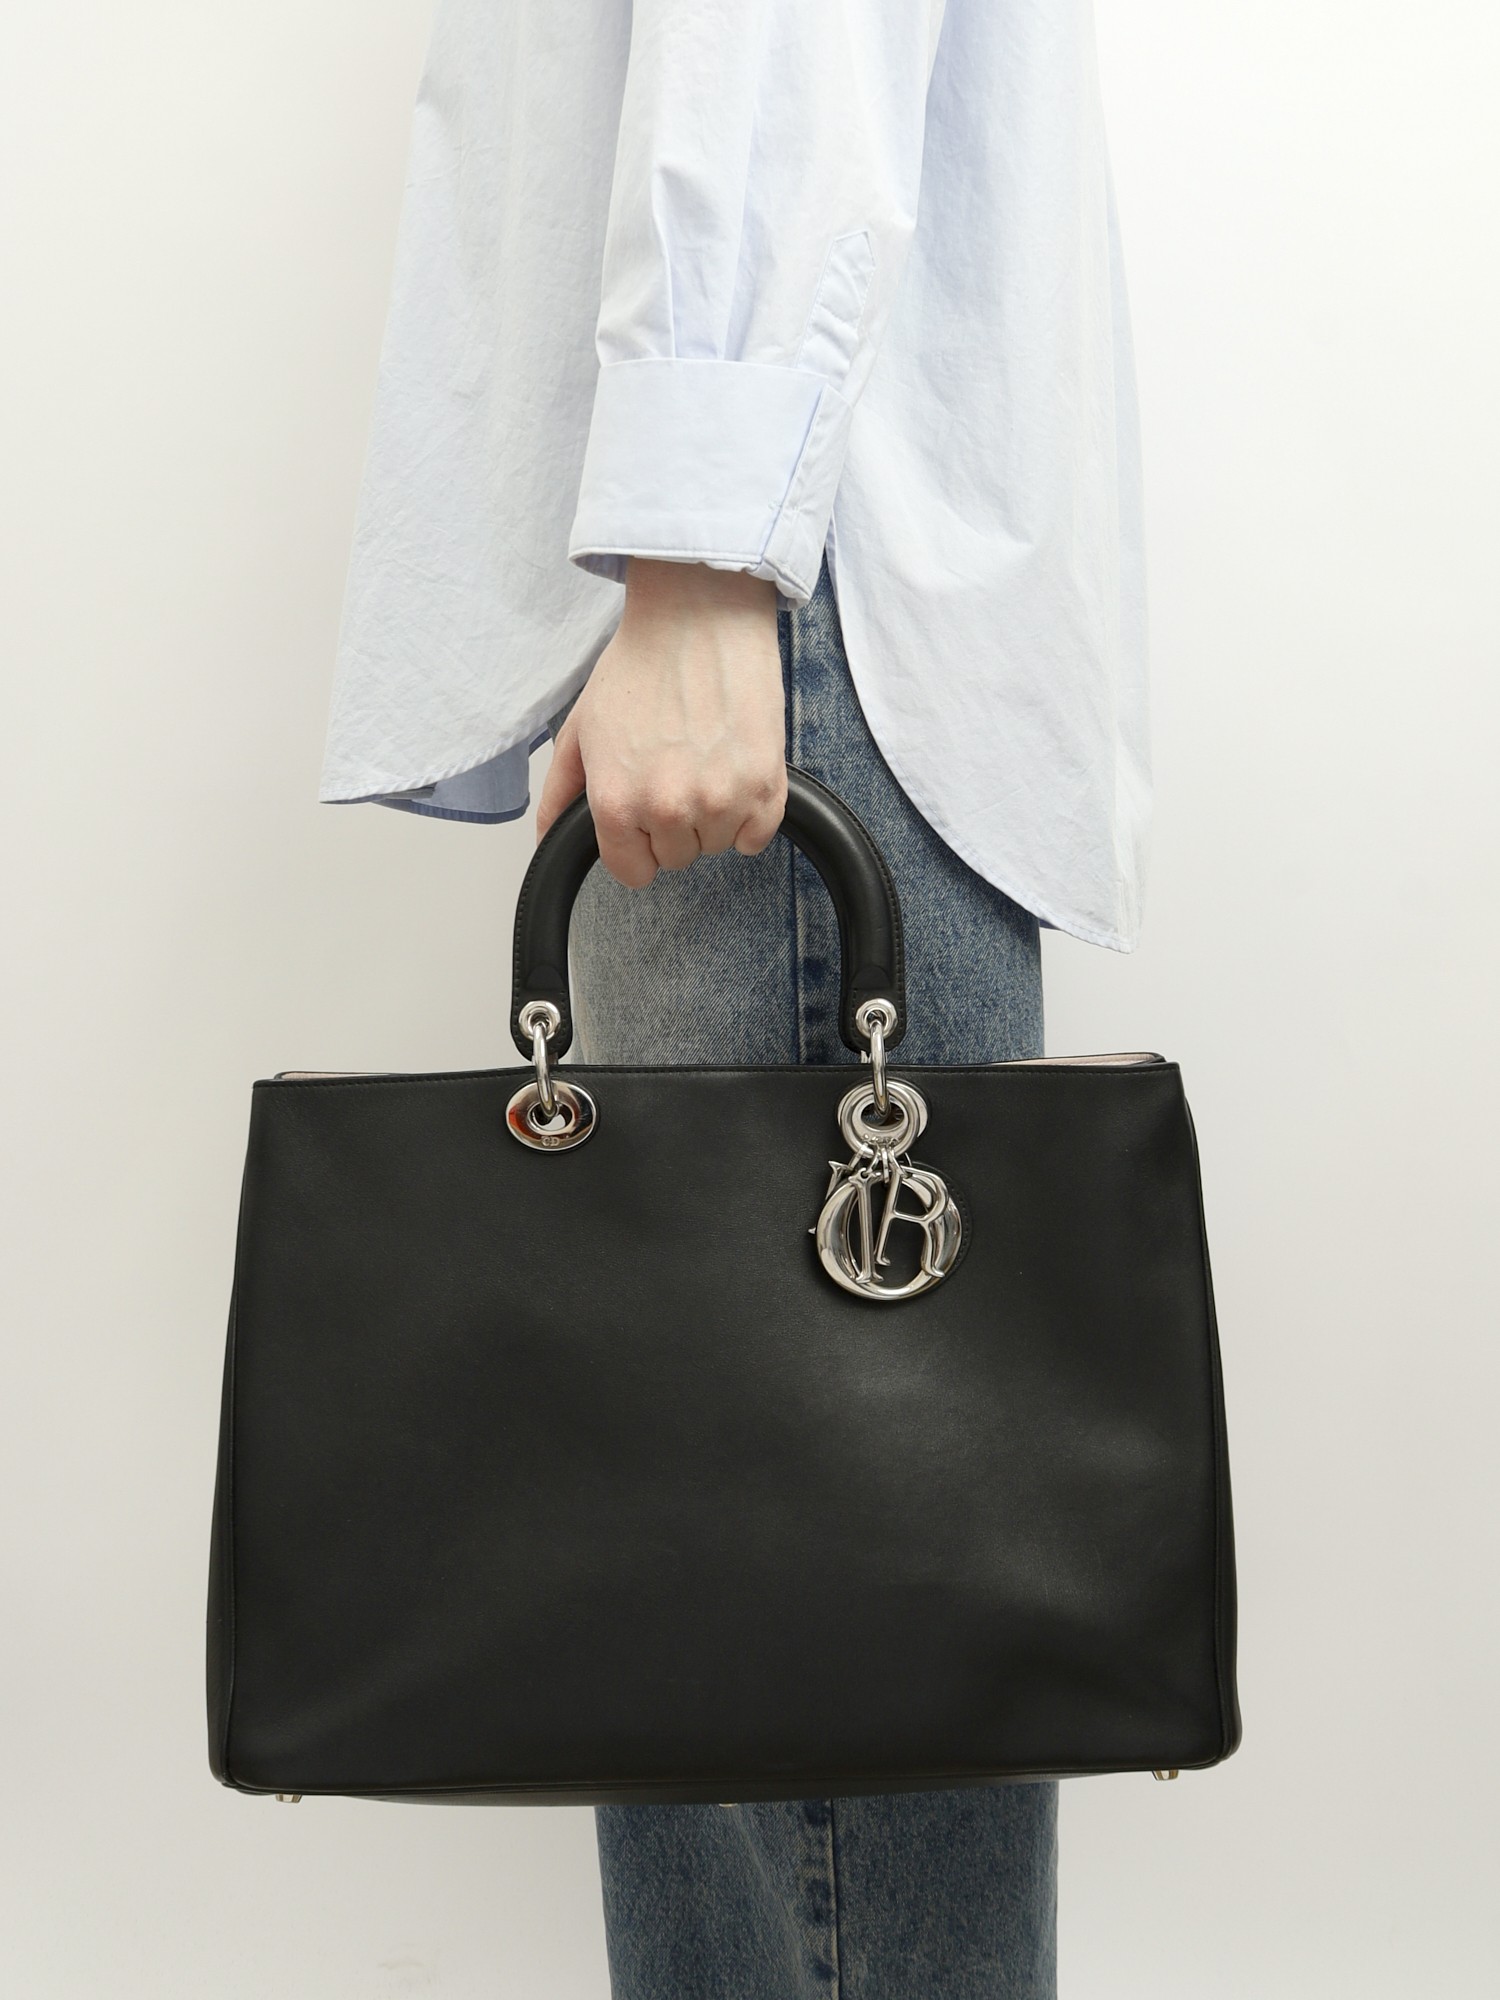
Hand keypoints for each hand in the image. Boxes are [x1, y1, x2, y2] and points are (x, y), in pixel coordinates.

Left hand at [535, 558, 787, 886]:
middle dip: (673, 824)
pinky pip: (758, 835)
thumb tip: (548, 841)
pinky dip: (751, 813)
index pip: (632, 872)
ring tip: (704, 760)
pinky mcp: (765, 785)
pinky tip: (734, 771)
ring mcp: (720, 800)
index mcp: (617, 802)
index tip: (645, 817)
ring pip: (718, 844)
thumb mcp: (581, 729)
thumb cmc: (641, 665)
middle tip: (675, 769)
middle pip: (677, 857)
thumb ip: (561, 793)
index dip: (637, 844)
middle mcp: (667, 809)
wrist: (697, 617)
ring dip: (713, 815)